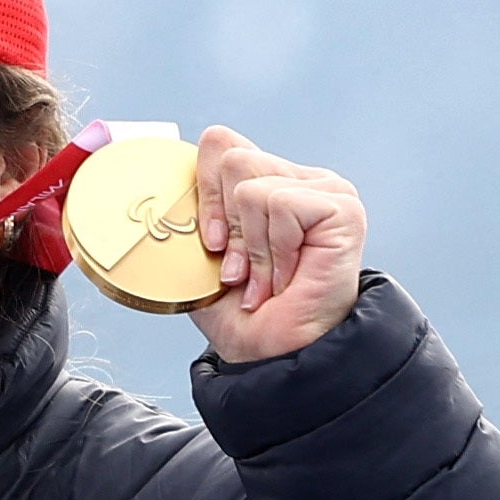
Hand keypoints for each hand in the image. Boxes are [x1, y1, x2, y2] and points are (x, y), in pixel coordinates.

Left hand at [188, 128, 363, 363]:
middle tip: (240, 271)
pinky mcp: (341, 206)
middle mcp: (297, 179)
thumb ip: (189, 216)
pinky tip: (289, 277)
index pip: (219, 143)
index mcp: (266, 183)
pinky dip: (273, 250)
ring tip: (265, 280)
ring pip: (249, 185)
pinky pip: (279, 203)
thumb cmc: (244, 317)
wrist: (276, 356)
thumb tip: (159, 192)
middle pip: (230, 158)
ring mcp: (324, 189)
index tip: (211, 244)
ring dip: (250, 247)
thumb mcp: (200, 259)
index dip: (203, 191)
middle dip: (225, 226)